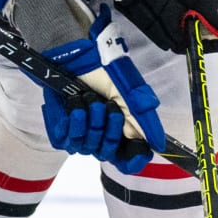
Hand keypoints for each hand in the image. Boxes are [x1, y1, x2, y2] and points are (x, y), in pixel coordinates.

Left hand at [38, 6, 164, 172]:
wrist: (77, 57)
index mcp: (118, 129)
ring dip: (90, 122)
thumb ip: (142, 121)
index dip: (131, 160)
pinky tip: (75, 107)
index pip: (125, 158)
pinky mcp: (60, 127)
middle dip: (109, 131)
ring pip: (86, 146)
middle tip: (107, 108)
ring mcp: (79, 132)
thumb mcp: (129, 95)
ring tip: (89, 100)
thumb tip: (157, 144)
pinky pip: (65, 140)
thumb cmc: (104, 73)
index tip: (135, 154)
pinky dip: (72, 124)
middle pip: (107, 153)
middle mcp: (99, 134)